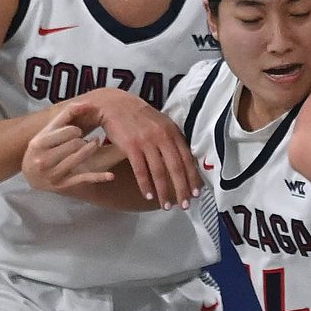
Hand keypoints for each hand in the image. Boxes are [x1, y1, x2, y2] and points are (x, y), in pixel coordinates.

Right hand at [23, 102, 118, 191]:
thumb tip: (85, 103)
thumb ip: (66, 115)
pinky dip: (99, 177)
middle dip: (82, 140)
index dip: (76, 130)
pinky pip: (84, 179)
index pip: (69, 131)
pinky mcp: (62, 186)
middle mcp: (42, 161)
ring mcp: (52, 175)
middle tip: (82, 140)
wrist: (31, 175)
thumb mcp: (49, 130)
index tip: (77, 131)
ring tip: (94, 144)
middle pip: (76, 144)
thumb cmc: (44, 147)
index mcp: (38, 144)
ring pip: (80, 158)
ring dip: (91, 149)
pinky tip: (111, 176)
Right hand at [84, 88, 201, 206]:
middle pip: (176, 168)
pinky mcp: (131, 146)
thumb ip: (172, 140)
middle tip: (185, 205)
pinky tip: (148, 195)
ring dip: (163, 192)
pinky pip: (141, 170)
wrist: (114, 104)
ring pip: (159, 172)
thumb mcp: (161, 124)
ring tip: (166, 205)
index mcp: (173, 131)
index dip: (193, 177)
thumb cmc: (139, 116)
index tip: (196, 192)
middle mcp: (163, 136)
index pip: (187, 158)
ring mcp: (147, 141)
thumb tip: (184, 160)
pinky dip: (145, 185)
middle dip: (182, 189)